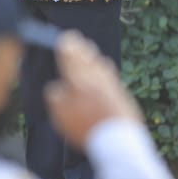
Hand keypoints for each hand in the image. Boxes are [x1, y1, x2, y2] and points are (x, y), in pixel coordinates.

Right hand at [44, 31, 140, 150]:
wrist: (118, 140)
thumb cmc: (85, 127)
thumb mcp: (60, 115)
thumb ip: (55, 96)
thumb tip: (56, 87)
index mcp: (78, 82)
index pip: (71, 59)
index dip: (66, 47)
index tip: (64, 38)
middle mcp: (96, 79)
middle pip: (87, 58)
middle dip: (80, 47)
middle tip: (76, 38)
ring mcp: (111, 86)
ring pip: (101, 65)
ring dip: (93, 55)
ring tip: (90, 50)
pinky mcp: (122, 95)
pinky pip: (111, 75)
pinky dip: (105, 68)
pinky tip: (106, 67)